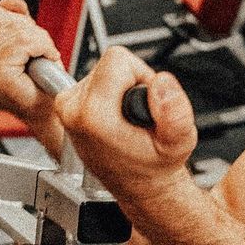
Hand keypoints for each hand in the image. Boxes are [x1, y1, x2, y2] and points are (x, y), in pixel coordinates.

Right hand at [0, 0, 61, 130]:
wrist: (44, 109)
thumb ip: (13, 17)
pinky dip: (42, 49)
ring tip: (35, 61)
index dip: (9, 20)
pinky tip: (39, 65)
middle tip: (32, 54)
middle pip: (2, 17)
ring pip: (17, 29)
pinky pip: (26, 42)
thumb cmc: (31, 80)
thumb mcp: (20, 38)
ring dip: (37, 43)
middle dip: (27, 31)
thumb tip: (11, 0)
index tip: (18, 43)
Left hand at [52, 46, 197, 208]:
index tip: (146, 103)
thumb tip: (161, 81)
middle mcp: (72, 109)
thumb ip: (175, 111)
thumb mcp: (178, 142)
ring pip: (102, 69)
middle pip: (109, 62)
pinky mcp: (66, 105)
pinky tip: (118, 118)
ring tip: (129, 119)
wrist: (138, 185)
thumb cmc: (154, 167)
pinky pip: (94, 79)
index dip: (142, 75)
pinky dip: (111, 93)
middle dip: (132, 81)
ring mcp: (66, 108)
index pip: (118, 59)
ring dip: (122, 88)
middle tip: (138, 114)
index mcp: (93, 115)